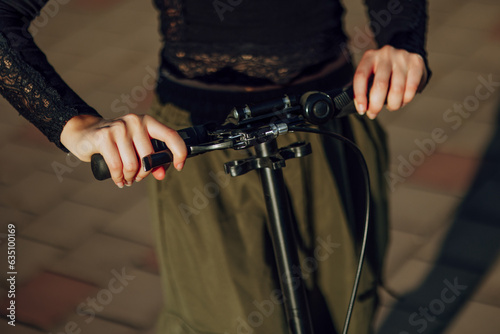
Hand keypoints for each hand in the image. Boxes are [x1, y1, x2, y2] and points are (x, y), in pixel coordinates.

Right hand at [60, 114, 187, 187]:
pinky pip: (117, 166)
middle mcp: (135, 121)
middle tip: (137, 177)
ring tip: (127, 179)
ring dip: (130, 177)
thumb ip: (152, 158)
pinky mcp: (104, 137)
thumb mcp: (137, 147)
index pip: (170, 135)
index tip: (179, 166)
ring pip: (133, 164)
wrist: (86, 132)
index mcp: (148, 121)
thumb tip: (161, 174)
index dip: (179, 152)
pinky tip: (119, 180)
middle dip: (144, 173)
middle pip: (149, 157)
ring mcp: (118, 128)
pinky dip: (119, 178)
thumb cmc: (117, 142)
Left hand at [353, 45, 427, 118]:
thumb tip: (362, 108)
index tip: (362, 110)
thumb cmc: (384, 71)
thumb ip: (365, 88)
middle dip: (376, 105)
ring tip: (391, 106)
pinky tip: (402, 100)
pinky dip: (406, 100)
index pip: (361, 76)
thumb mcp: (371, 74)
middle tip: (374, 113)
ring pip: (397, 90)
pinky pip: (411, 88)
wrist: (405, 56)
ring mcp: (402, 57)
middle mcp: (385, 54)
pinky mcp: (416, 63)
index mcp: (369, 57)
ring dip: (393, 104)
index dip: (360, 96)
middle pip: (380, 85)